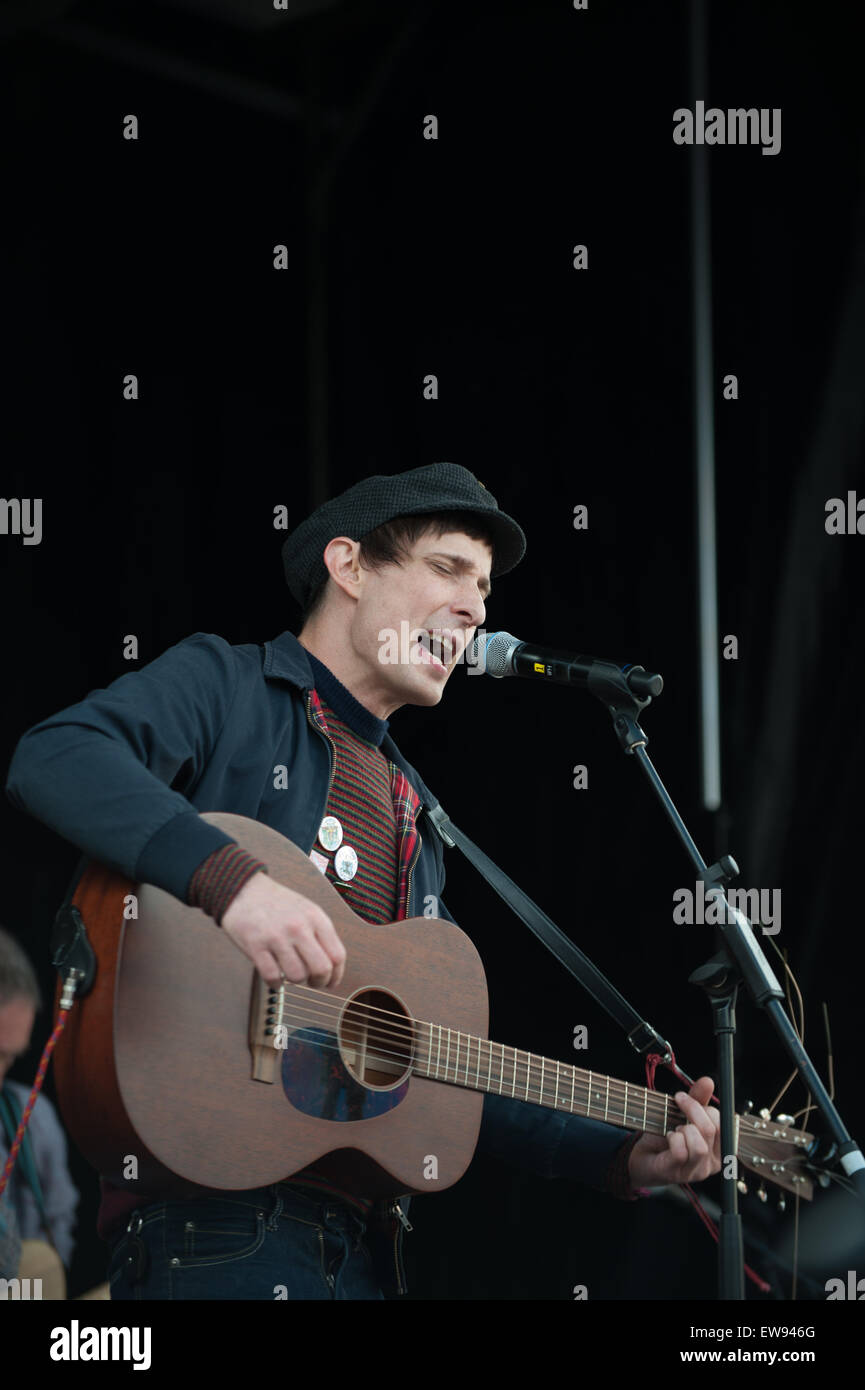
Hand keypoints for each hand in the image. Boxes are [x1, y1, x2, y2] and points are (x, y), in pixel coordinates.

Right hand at [220, 873, 345, 989]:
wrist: (244, 890)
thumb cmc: (278, 904)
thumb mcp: (308, 910)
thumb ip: (321, 935)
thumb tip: (333, 968)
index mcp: (315, 918)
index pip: (337, 955)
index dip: (336, 975)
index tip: (330, 982)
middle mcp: (299, 927)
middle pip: (321, 969)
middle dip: (319, 982)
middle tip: (312, 982)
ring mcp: (276, 937)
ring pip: (297, 976)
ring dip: (296, 981)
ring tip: (290, 973)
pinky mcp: (255, 946)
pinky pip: (272, 977)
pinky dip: (275, 983)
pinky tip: (275, 977)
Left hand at [627, 1076, 720, 1188]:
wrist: (643, 1157)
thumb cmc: (666, 1137)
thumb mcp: (682, 1115)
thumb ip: (697, 1100)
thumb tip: (708, 1081)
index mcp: (719, 1148)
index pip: (724, 1125)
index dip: (706, 1108)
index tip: (686, 1098)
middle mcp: (712, 1162)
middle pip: (711, 1131)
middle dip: (692, 1111)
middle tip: (678, 1103)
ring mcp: (696, 1171)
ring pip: (699, 1146)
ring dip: (684, 1129)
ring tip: (676, 1128)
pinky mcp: (678, 1173)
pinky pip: (681, 1153)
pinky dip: (673, 1139)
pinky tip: (669, 1137)